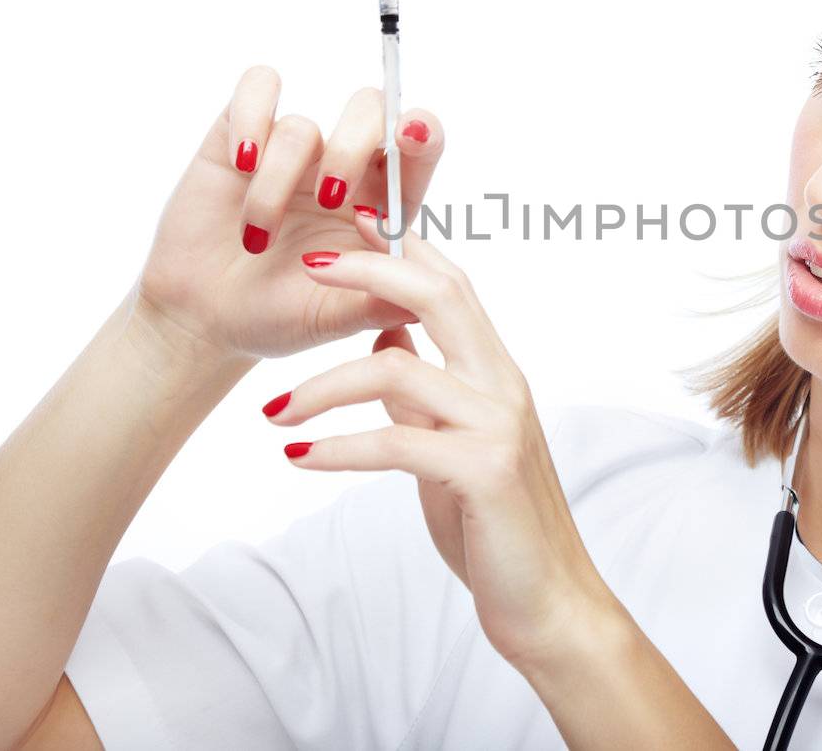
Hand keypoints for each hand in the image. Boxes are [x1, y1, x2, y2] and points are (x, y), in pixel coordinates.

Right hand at [135, 65, 443, 360]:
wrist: (205, 320)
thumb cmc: (278, 315)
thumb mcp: (333, 318)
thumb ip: (376, 303)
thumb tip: (423, 300)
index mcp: (381, 204)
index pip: (417, 149)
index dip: (422, 131)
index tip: (410, 136)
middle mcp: (341, 166)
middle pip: (369, 111)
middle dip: (352, 148)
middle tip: (330, 199)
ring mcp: (293, 149)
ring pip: (301, 125)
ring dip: (276, 184)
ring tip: (256, 239)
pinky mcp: (240, 133)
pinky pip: (258, 85)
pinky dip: (250, 117)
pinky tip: (239, 163)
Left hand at [266, 212, 621, 672]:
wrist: (548, 600)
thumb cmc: (496, 525)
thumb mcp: (450, 446)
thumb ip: (422, 394)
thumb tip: (386, 336)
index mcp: (496, 373)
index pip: (453, 286)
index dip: (404, 246)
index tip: (355, 220)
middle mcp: (503, 386)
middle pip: (438, 294)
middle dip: (371, 269)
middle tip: (310, 265)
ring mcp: (497, 425)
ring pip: (395, 367)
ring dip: (321, 384)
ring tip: (273, 409)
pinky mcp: (482, 471)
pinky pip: (393, 441)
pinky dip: (336, 446)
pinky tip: (299, 455)